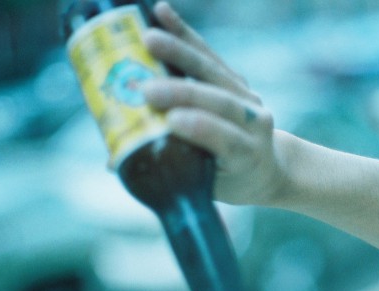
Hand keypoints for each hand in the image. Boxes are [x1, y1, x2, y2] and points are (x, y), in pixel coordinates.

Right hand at [142, 1, 285, 205]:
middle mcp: (255, 124)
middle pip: (220, 101)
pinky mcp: (236, 80)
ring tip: (147, 38)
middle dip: (183, 92)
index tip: (172, 122)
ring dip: (179, 53)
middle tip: (146, 89)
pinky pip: (209, 55)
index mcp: (249, 157)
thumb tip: (113, 160)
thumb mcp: (204, 186)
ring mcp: (248, 98)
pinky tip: (161, 13)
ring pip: (214, 72)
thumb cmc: (226, 182)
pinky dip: (185, 34)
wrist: (265, 168)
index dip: (203, 129)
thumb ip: (165, 172)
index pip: (228, 140)